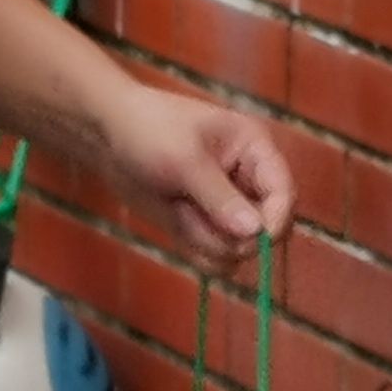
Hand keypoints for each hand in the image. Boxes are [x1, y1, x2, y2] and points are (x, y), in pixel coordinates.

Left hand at [98, 84, 294, 265]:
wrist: (107, 136)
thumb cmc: (149, 132)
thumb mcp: (185, 162)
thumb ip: (220, 198)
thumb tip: (255, 233)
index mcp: (255, 150)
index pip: (284, 193)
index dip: (275, 220)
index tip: (253, 238)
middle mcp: (248, 182)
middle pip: (267, 229)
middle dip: (234, 235)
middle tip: (197, 217)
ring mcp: (227, 208)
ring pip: (239, 249)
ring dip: (208, 241)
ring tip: (178, 209)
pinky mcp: (205, 228)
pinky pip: (217, 258)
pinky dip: (198, 252)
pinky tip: (176, 221)